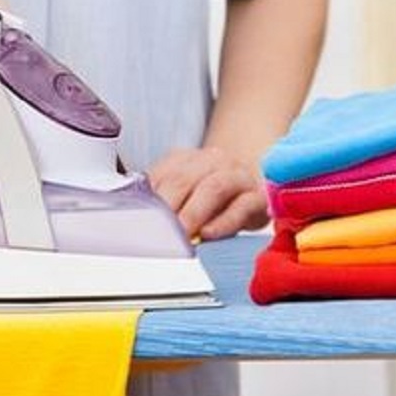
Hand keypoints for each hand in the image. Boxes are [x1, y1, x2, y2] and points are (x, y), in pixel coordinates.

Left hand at [148, 147, 268, 239]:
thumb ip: (163, 202)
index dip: (147, 200)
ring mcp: (237, 176)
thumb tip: (138, 222)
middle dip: (167, 208)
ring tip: (180, 236)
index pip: (160, 175)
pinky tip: (209, 234)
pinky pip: (242, 206)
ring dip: (192, 214)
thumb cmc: (214, 197)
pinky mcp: (259, 197)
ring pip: (212, 188)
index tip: (137, 222)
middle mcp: (212, 161)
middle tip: (156, 233)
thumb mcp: (186, 193)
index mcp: (186, 159)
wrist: (258, 185)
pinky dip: (224, 222)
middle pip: (183, 179)